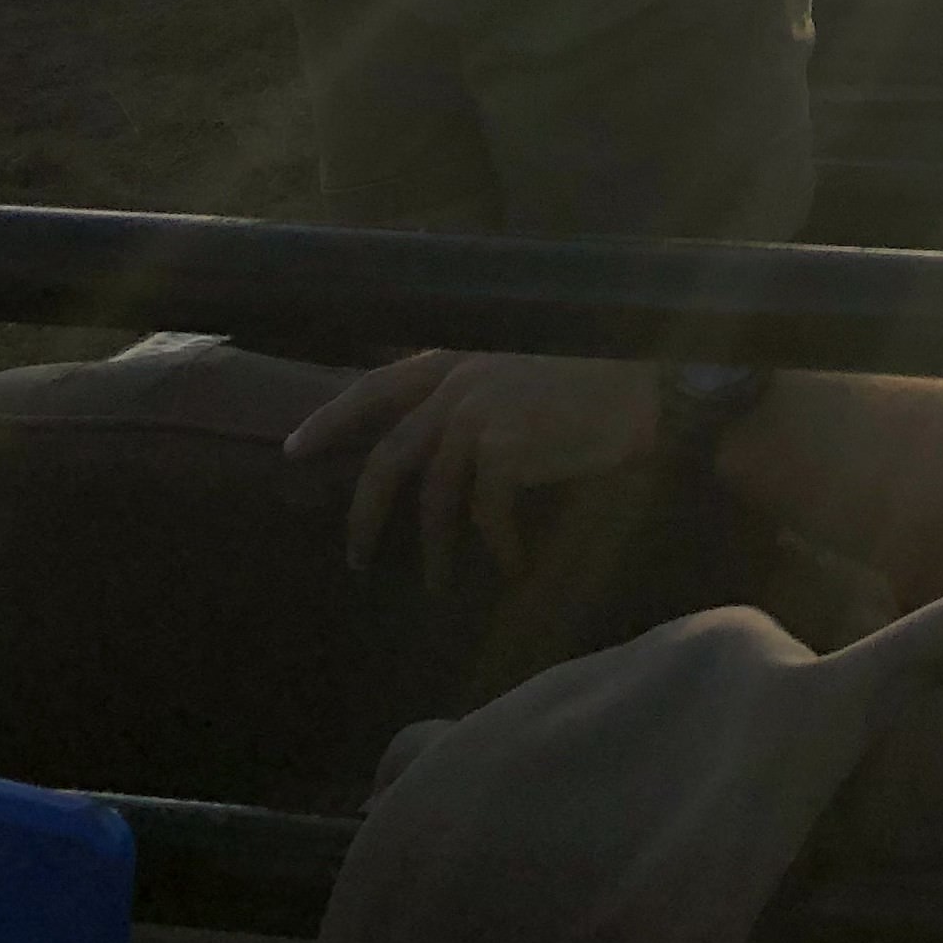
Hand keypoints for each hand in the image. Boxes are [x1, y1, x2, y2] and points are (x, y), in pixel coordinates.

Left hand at [285, 351, 659, 583]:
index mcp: (458, 358)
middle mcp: (460, 382)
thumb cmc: (596, 374)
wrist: (649, 377)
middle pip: (390, 455)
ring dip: (432, 547)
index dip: (332, 417)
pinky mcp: (509, 446)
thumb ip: (478, 392)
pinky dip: (495, 543)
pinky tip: (510, 564)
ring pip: (434, 496)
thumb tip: (442, 444)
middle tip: (354, 559)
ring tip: (436, 583)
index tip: (293, 449)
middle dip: (365, 514)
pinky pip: (487, 512)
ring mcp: (481, 413)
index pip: (376, 386)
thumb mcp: (522, 368)